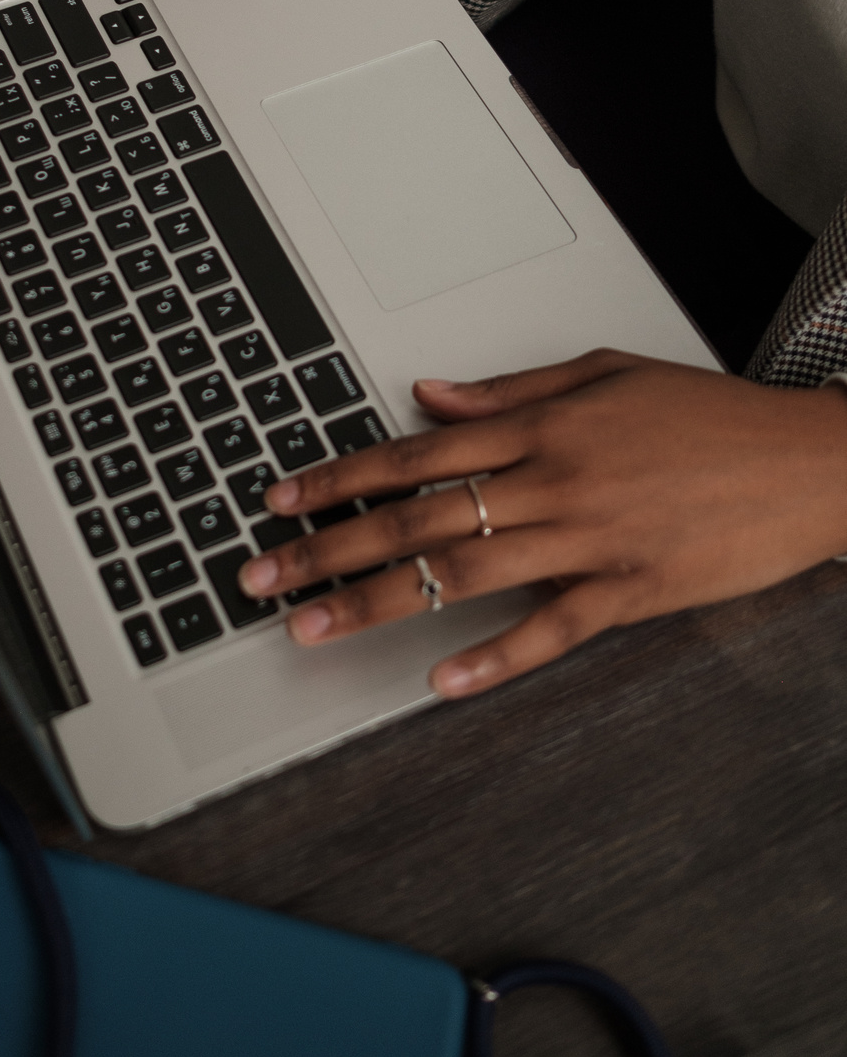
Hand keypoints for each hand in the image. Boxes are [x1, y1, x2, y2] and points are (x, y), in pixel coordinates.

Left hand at [236, 349, 846, 697]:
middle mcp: (554, 479)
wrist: (807, 461)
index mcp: (541, 426)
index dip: (340, 477)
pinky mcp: (634, 591)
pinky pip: (553, 629)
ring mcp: (592, 538)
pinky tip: (443, 683)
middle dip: (331, 547)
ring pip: (466, 572)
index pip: (415, 452)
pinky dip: (497, 656)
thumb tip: (428, 393)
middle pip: (419, 515)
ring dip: (381, 602)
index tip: (282, 499)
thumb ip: (509, 391)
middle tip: (264, 577)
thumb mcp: (603, 373)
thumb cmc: (708, 415)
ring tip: (316, 629)